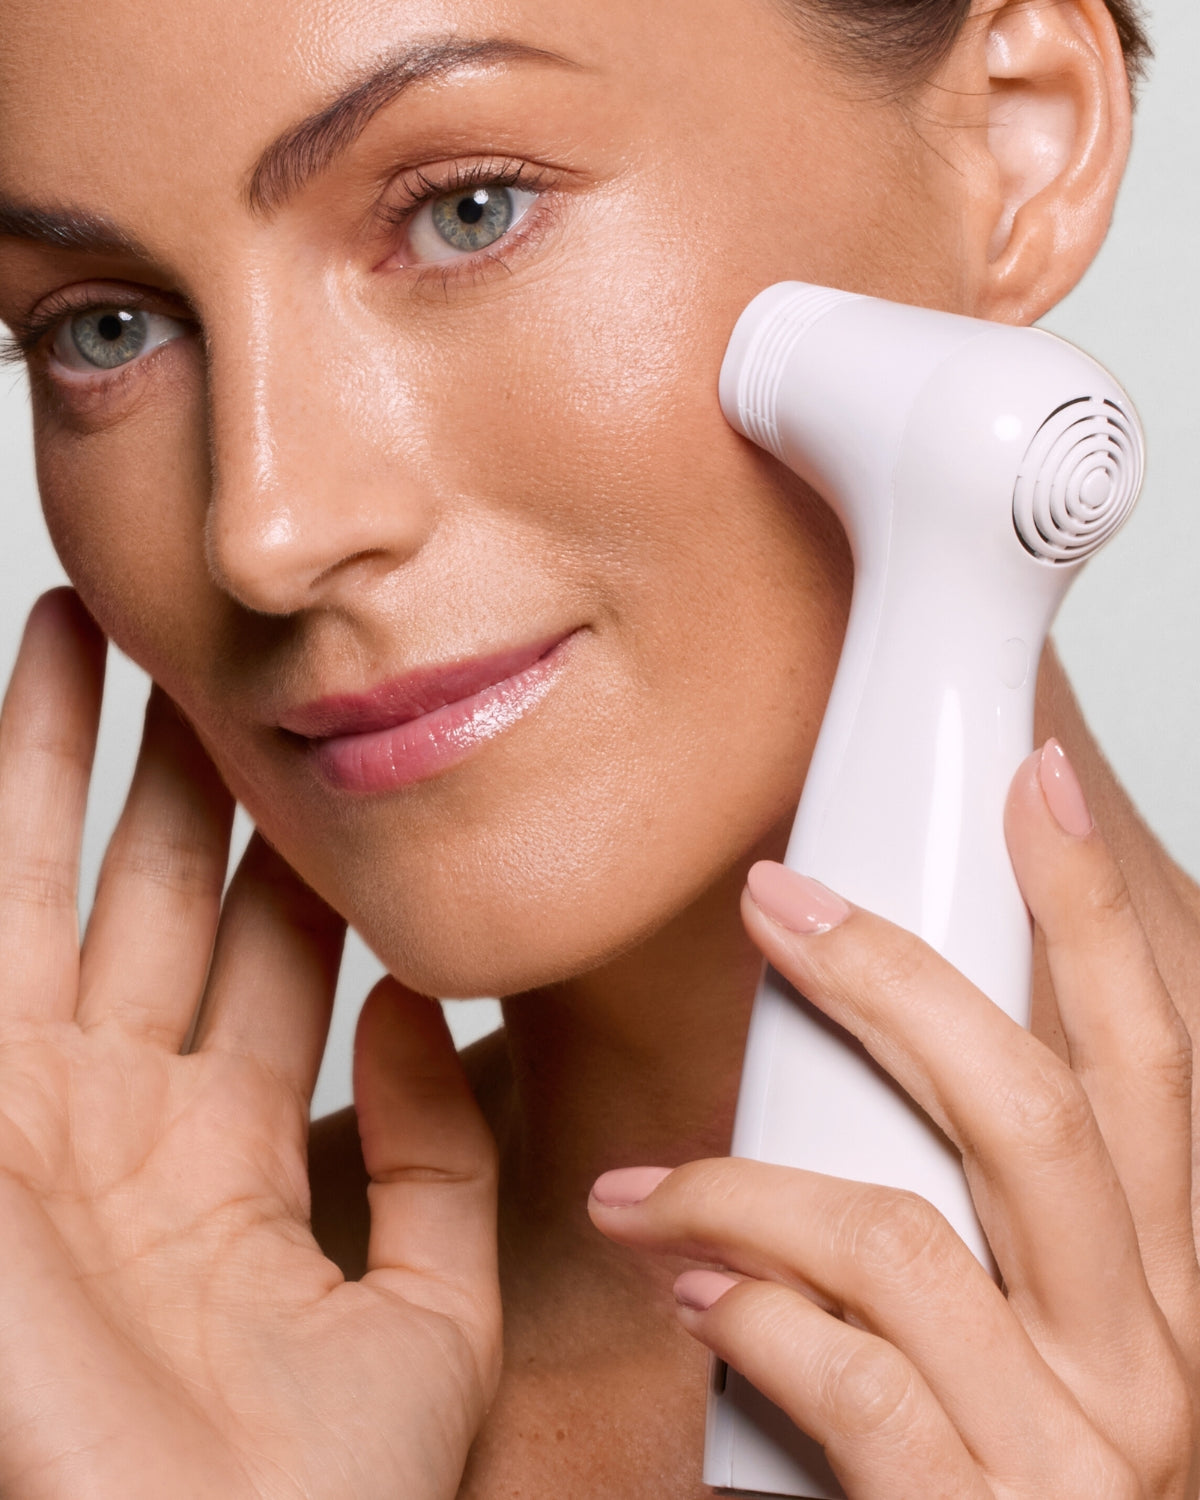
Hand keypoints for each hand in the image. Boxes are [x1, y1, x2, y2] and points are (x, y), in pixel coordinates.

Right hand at [0, 591, 499, 1499]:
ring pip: (46, 886)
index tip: (309, 755)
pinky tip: (7, 710)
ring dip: (51, 757)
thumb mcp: (429, 1312)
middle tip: (189, 654)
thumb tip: (420, 1012)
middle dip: (168, 772)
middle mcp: (124, 1118)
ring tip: (72, 631)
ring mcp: (37, 1113)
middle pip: (153, 896)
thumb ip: (436, 1158)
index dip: (285, 851)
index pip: (264, 958)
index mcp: (226, 1157)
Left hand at [590, 739, 1199, 1495]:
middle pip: (1034, 1107)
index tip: (1035, 782)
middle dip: (894, 978)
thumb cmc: (974, 1487)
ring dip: (743, 1186)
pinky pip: (845, 1370)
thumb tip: (862, 1065)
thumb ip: (966, 1223)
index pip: (1146, 1064)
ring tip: (647, 1190)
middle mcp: (1147, 1359)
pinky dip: (745, 1313)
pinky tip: (685, 1296)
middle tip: (772, 898)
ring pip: (902, 1231)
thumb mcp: (1011, 1343)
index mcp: (1152, 1289)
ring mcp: (1078, 1454)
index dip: (1094, 915)